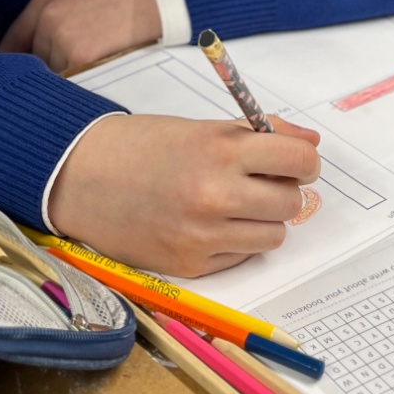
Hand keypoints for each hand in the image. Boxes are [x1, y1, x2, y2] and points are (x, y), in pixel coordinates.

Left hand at [0, 0, 161, 75]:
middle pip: (32, 62)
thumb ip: (52, 17)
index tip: (26, 71)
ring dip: (68, 76)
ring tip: (95, 61)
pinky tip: (101, 68)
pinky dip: (83, 81)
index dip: (19, 60)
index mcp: (43, 0)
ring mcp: (61, 38)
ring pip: (53, 75)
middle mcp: (46, 18)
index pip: (11, 43)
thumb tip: (36, 52)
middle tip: (74, 64)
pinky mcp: (80, 57)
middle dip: (49, 68)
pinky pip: (71, 82)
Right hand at [47, 114, 321, 276]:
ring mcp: (203, 235)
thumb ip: (261, 134)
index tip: (299, 162)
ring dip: (263, 219)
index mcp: (221, 151)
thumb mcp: (203, 128)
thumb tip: (311, 143)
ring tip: (233, 203)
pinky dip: (236, 240)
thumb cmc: (144, 146)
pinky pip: (242, 256)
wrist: (83, 177)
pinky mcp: (190, 265)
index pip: (297, 160)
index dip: (305, 161)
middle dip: (283, 190)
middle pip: (290, 202)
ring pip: (273, 235)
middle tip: (261, 181)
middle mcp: (215, 195)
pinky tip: (209, 223)